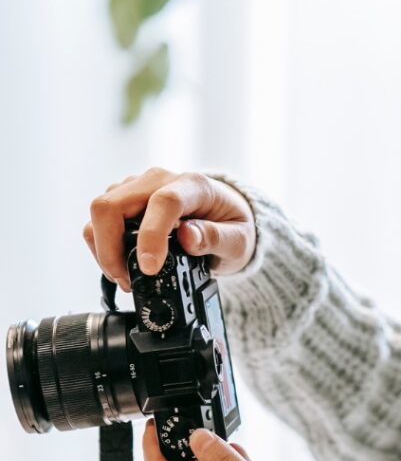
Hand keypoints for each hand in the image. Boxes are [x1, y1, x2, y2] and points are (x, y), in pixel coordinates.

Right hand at [83, 167, 255, 292]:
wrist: (226, 216)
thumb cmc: (233, 226)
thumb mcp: (239, 239)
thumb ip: (217, 238)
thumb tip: (188, 237)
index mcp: (192, 185)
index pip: (163, 203)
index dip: (151, 236)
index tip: (149, 268)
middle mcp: (159, 180)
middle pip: (112, 204)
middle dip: (111, 248)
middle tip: (127, 280)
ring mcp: (137, 187)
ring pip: (101, 212)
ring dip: (104, 249)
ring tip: (126, 279)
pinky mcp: (125, 199)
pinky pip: (101, 220)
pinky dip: (104, 246)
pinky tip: (122, 266)